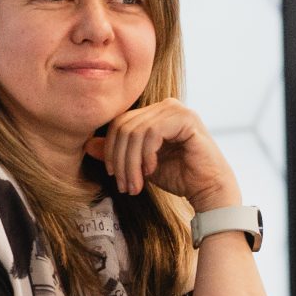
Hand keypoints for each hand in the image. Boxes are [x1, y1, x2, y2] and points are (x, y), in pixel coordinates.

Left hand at [86, 98, 241, 210]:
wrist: (208, 190)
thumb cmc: (179, 176)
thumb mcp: (140, 165)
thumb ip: (118, 152)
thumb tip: (88, 145)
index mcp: (155, 113)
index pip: (120, 123)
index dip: (111, 150)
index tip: (113, 176)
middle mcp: (166, 106)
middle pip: (124, 126)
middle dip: (120, 160)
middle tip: (123, 185)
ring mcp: (176, 109)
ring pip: (135, 131)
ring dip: (131, 163)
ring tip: (135, 184)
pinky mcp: (186, 118)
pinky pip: (151, 132)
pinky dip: (146, 155)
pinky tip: (152, 170)